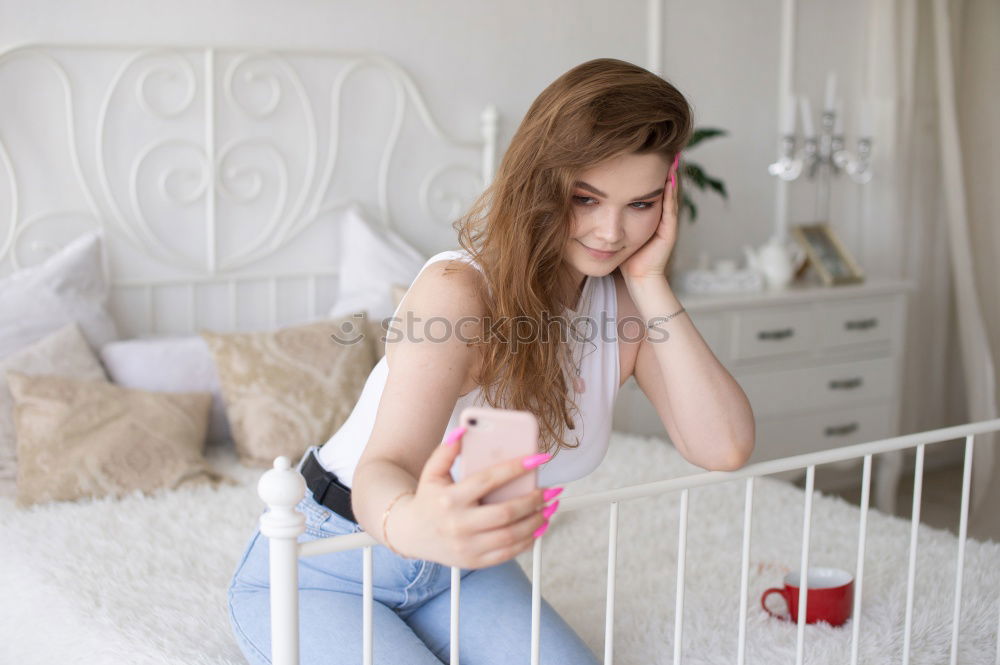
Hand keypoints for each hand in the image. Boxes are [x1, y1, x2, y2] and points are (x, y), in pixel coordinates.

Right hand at [388, 426, 561, 568]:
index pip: (488, 480)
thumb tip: (464, 429)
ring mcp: (467, 547)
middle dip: (534, 500)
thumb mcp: (432, 471)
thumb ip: (447, 450)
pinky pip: (508, 553)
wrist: (410, 533)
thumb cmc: (428, 498)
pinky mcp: (474, 561)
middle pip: (506, 512)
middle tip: (550, 489)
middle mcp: (458, 525)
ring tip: (550, 507)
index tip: (538, 458)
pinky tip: (539, 526)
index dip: (516, 468)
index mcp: (449, 499)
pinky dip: (528, 540)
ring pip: (511, 536)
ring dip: (537, 521)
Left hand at [620, 152, 680, 280]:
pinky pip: (670, 208)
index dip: (647, 167)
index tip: (644, 148)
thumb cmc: (625, 255)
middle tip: (662, 145)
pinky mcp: (669, 230)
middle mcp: (660, 214)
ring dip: (670, 174)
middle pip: (662, 184)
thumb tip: (593, 195)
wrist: (638, 277)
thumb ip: (613, 213)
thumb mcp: (617, 228)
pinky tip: (670, 178)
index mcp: (647, 211)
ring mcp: (667, 221)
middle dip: (661, 165)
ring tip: (670, 155)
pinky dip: (670, 193)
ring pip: (670, 193)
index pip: (648, 185)